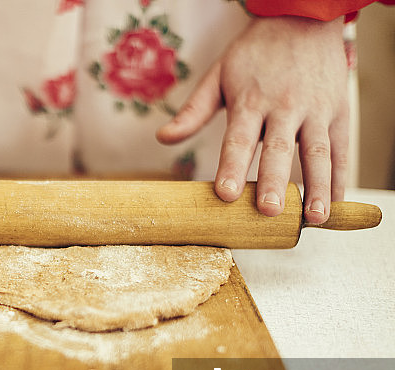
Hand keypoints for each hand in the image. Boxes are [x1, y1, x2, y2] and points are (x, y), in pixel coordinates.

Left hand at [156, 16, 348, 223]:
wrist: (303, 17)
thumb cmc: (254, 53)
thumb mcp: (218, 75)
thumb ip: (193, 111)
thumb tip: (162, 138)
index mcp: (250, 101)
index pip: (238, 140)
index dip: (231, 167)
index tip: (226, 194)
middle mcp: (284, 107)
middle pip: (279, 149)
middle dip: (276, 182)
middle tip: (270, 211)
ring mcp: (315, 110)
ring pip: (318, 152)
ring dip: (317, 186)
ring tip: (313, 217)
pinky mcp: (338, 111)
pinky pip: (341, 148)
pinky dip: (341, 177)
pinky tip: (335, 202)